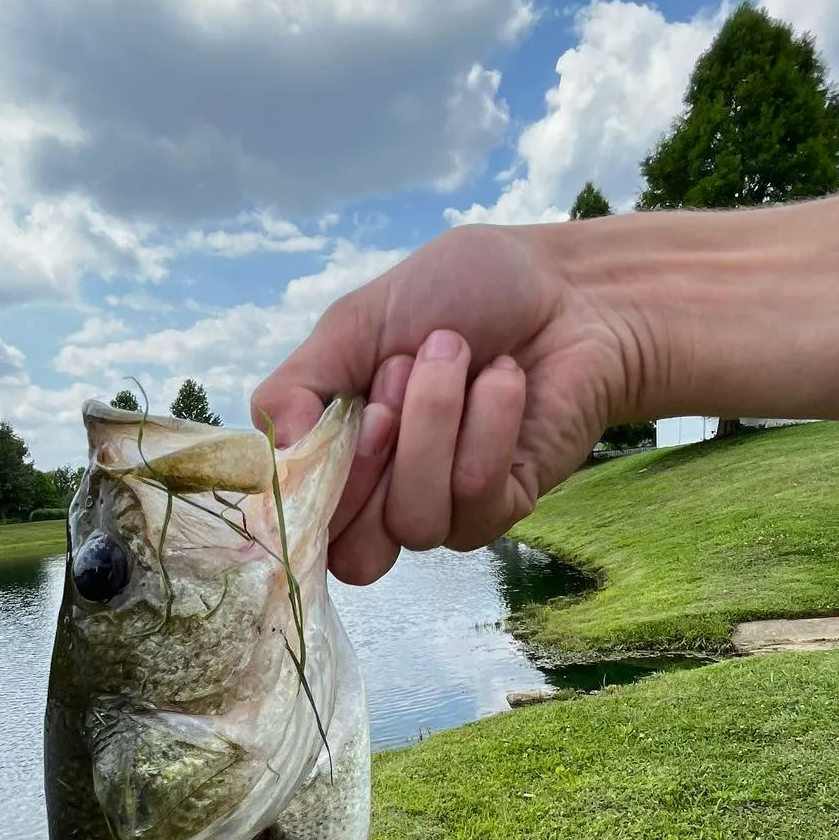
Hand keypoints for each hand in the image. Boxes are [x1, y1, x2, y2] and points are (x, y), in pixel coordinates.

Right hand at [251, 223, 643, 584]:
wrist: (563, 285)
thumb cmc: (459, 294)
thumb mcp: (353, 323)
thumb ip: (294, 388)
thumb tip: (275, 456)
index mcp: (340, 451)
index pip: (302, 525)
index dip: (316, 485)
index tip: (351, 404)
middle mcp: (387, 493)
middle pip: (353, 554)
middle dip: (373, 462)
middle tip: (399, 374)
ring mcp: (448, 505)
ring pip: (416, 523)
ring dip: (434, 423)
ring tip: (456, 354)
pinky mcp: (507, 504)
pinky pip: (476, 497)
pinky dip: (487, 424)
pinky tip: (503, 379)